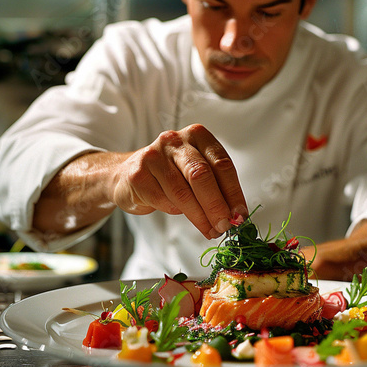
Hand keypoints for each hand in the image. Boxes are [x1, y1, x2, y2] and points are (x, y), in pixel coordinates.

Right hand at [112, 124, 247, 238]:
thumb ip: (216, 187)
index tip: (239, 214)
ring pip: (182, 192)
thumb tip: (234, 214)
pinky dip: (176, 212)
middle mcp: (176, 141)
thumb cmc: (170, 173)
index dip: (233, 192)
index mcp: (198, 136)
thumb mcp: (196, 171)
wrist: (127, 174)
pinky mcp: (138, 175)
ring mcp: (154, 156)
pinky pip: (163, 200)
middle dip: (216, 205)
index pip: (222, 164)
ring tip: (209, 229)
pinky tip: (181, 214)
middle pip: (202, 175)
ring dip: (200, 216)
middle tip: (225, 225)